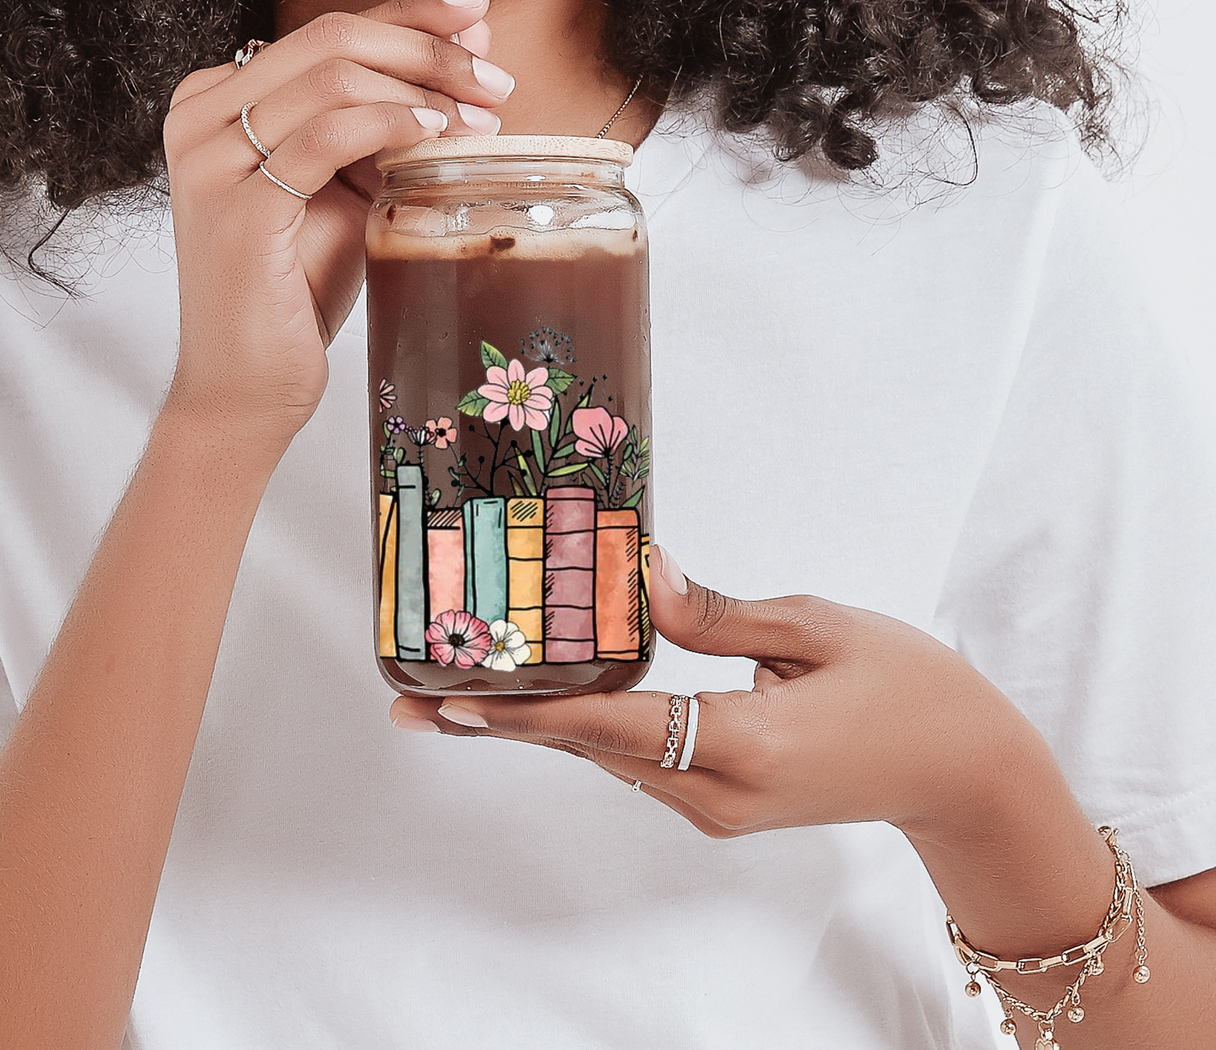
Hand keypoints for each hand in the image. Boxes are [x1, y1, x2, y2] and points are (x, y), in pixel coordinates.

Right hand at [162, 0, 513, 444]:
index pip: (324, 30)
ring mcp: (208, 156)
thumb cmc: (296, 285)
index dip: (407, 10)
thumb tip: (467, 45)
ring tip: (481, 116)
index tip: (476, 9)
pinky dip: (391, 124)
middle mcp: (199, 114)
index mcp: (217, 98)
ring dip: (423, 87)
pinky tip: (435, 135)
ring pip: (333, 77)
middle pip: (330, 38)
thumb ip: (387, 118)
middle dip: (427, 47)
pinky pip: (327, 135)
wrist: (248, 384)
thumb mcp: (347, 184)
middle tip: (494, 76)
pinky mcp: (235, 204)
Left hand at [391, 548, 1057, 843]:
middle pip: (591, 747)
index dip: (528, 710)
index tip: (452, 701)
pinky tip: (546, 699)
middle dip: (502, 722)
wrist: (967, 776)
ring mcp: (717, 807)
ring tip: (458, 690)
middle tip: (412, 701)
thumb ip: (716, 611)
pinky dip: (587, 729)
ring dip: (536, 724)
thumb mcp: (817, 627)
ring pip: (608, 756)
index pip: (614, 723)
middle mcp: (718, 792)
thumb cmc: (912, 689)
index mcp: (747, 745)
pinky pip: (639, 760)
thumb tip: (637, 574)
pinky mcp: (723, 802)